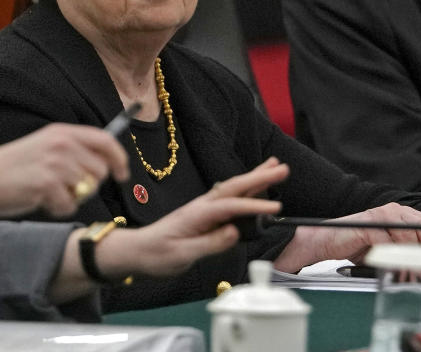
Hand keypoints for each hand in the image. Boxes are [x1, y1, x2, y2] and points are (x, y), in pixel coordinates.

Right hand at [0, 123, 129, 217]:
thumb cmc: (13, 169)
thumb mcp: (44, 147)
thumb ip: (72, 150)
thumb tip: (105, 163)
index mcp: (62, 132)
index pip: (105, 140)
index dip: (119, 158)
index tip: (123, 174)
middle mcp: (62, 144)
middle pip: (100, 170)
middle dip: (89, 185)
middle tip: (66, 189)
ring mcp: (56, 163)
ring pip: (87, 189)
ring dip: (72, 197)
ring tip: (49, 192)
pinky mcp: (48, 184)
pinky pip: (70, 205)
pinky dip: (58, 208)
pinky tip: (40, 200)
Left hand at [96, 158, 287, 278]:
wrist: (137, 251)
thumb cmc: (156, 254)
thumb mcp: (182, 255)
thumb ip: (209, 243)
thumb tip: (234, 232)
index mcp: (198, 214)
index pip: (231, 206)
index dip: (254, 205)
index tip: (275, 208)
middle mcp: (202, 206)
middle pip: (235, 186)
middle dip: (260, 176)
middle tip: (283, 168)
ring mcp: (204, 208)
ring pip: (234, 188)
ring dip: (255, 177)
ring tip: (275, 166)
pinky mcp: (205, 214)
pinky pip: (230, 197)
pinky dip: (246, 187)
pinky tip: (256, 184)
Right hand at [273, 202, 420, 272]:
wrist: (328, 240)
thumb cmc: (358, 244)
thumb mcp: (390, 247)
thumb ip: (410, 249)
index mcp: (402, 214)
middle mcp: (395, 211)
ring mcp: (382, 216)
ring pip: (410, 236)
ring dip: (415, 259)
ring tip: (417, 276)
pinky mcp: (369, 226)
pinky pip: (390, 243)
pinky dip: (395, 259)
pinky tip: (396, 270)